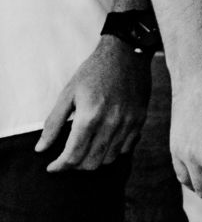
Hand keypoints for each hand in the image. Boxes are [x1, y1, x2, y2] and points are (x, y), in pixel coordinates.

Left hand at [36, 37, 152, 171]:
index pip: (73, 154)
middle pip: (91, 162)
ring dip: (94, 160)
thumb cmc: (94, 71)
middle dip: (75, 166)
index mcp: (90, 116)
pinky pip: (126, 148)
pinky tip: (104, 142)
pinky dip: (113, 151)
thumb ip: (54, 123)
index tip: (53, 167)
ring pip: (109, 159)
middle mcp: (111, 123)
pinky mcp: (140, 120)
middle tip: (68, 158)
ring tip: (85, 151)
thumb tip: (41, 148)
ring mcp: (128, 123)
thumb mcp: (68, 93)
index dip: (60, 166)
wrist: (127, 54)